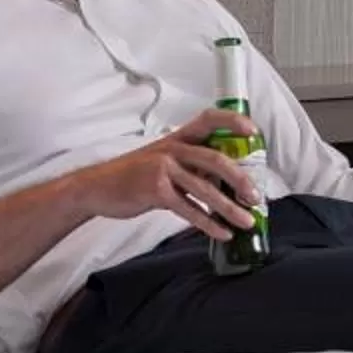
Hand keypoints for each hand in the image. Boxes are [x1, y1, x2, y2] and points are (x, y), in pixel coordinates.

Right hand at [82, 109, 261, 237]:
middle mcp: (172, 148)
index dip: (232, 122)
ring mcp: (162, 169)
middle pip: (214, 158)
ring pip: (204, 188)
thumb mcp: (163, 160)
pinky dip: (208, 223)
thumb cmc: (134, 175)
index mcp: (177, 138)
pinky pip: (188, 209)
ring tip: (246, 221)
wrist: (96, 187)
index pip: (208, 120)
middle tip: (256, 196)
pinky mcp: (155, 191)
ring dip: (229, 207)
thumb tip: (227, 182)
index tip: (253, 132)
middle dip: (240, 178)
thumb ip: (192, 165)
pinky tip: (221, 233)